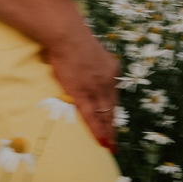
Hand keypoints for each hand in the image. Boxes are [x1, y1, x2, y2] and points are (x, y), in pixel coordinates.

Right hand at [44, 29, 120, 154]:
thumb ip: (92, 68)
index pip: (113, 97)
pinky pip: (91, 116)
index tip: (114, 125)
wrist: (67, 35)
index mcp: (111, 70)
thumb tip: (85, 75)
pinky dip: (97, 129)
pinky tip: (101, 140)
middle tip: (114, 143)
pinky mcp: (82, 93)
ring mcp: (96, 88)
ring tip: (108, 146)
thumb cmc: (73, 42)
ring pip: (104, 115)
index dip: (113, 113)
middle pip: (111, 108)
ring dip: (106, 132)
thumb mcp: (92, 56)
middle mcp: (108, 81)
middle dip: (112, 127)